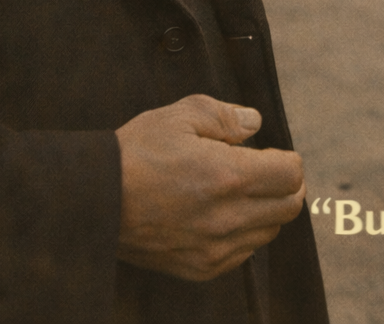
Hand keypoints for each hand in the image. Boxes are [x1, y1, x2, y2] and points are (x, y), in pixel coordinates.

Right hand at [116, 94, 305, 280]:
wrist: (92, 200)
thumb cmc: (135, 153)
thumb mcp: (180, 115)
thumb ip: (226, 116)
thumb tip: (255, 123)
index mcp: (228, 176)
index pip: (291, 174)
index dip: (288, 160)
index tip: (274, 154)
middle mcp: (227, 217)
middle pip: (289, 207)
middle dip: (285, 185)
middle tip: (267, 171)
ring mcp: (215, 247)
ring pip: (269, 231)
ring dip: (266, 210)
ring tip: (240, 193)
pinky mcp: (201, 268)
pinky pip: (243, 253)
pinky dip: (244, 234)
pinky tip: (223, 216)